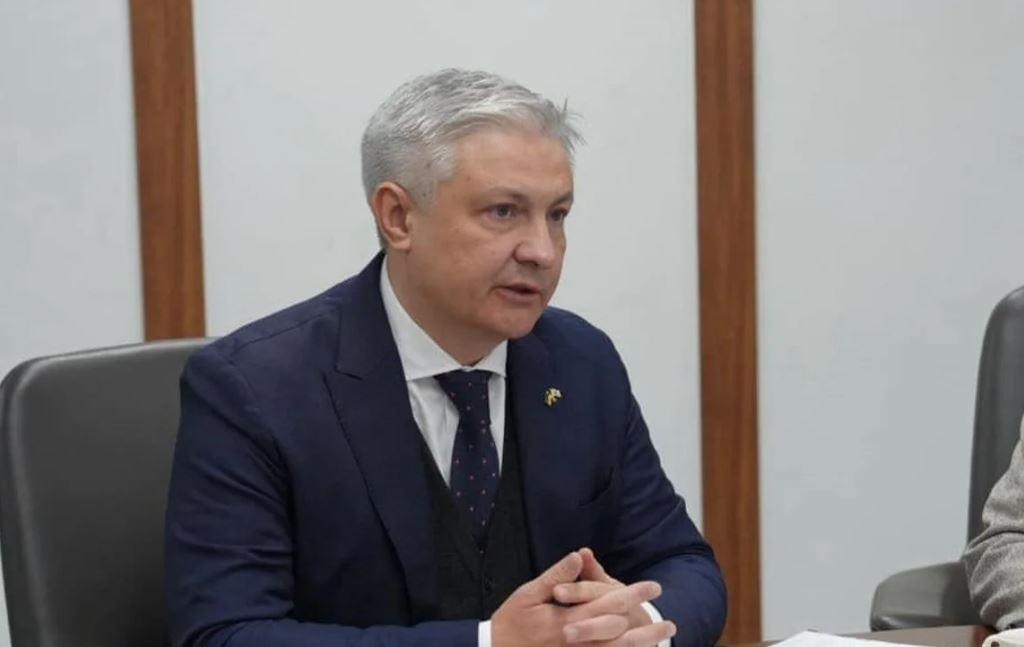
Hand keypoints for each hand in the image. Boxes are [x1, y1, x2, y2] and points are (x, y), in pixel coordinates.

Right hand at [491, 550, 668, 646]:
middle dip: (645, 627)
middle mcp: (575, 642)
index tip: (653, 587)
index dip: (633, 594)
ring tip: (661, 641)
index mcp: (566, 619)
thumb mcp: (528, 593)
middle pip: (618, 634)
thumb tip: (580, 557)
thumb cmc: (511, 620)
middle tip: (669, 622)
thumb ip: (557, 576)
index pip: (607, 604)